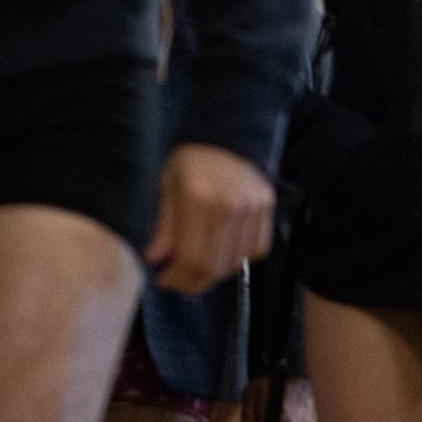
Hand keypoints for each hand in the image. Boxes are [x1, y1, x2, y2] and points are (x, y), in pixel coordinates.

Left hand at [146, 143, 275, 294]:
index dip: (177, 277)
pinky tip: (220, 255)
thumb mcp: (168, 186)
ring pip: (234, 262)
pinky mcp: (267, 209)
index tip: (164, 281)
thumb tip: (155, 260)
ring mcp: (252, 208)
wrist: (227, 136)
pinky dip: (237, 260)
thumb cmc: (191, 162)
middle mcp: (229, 204)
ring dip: (213, 276)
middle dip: (193, 283)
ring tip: (196, 273)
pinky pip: (255, 250)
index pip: (190, 256)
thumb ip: (164, 226)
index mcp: (198, 196)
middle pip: (213, 265)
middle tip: (179, 285)